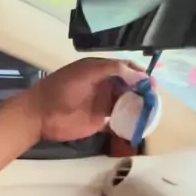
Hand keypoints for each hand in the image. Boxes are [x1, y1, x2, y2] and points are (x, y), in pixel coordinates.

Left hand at [31, 57, 148, 140]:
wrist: (40, 115)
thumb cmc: (62, 89)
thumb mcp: (87, 72)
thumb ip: (112, 70)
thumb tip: (140, 76)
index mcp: (101, 70)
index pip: (127, 69)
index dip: (141, 74)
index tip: (152, 83)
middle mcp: (104, 86)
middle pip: (130, 87)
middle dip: (144, 92)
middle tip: (155, 99)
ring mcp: (102, 104)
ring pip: (127, 104)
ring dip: (139, 107)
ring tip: (151, 112)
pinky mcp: (99, 122)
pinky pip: (119, 122)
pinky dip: (129, 124)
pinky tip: (140, 126)